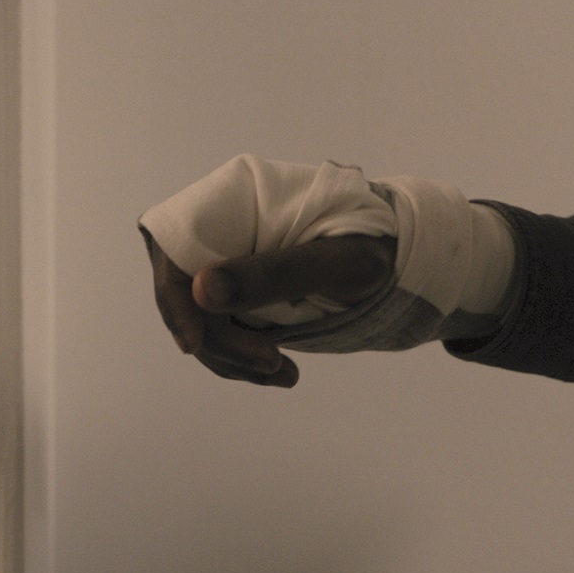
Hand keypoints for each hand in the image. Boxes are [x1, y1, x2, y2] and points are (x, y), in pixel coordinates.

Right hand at [145, 228, 395, 386]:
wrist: (398, 251)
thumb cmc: (375, 245)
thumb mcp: (334, 261)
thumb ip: (273, 273)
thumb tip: (200, 291)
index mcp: (233, 198)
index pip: (174, 251)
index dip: (175, 301)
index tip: (193, 345)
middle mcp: (216, 223)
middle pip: (183, 291)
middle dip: (219, 340)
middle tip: (273, 365)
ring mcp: (222, 256)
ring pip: (199, 316)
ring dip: (232, 356)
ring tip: (284, 374)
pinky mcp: (234, 283)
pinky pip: (218, 325)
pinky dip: (241, 355)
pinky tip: (278, 369)